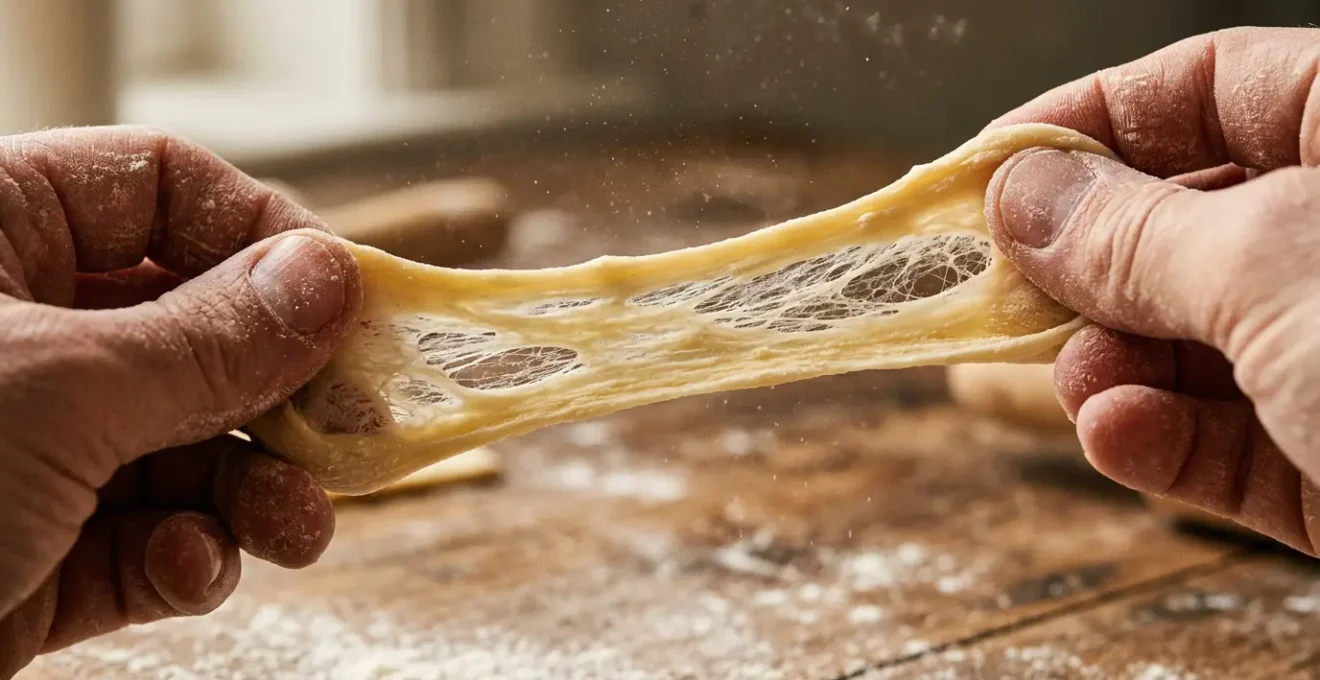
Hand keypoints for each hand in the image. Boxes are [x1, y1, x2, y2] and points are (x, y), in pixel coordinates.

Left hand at [0, 127, 360, 675]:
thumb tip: (329, 279)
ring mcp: (27, 446)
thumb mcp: (58, 392)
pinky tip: (187, 572)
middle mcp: (16, 333)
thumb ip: (209, 338)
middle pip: (198, 329)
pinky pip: (146, 534)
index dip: (266, 237)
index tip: (348, 306)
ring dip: (255, 490)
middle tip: (354, 433)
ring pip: (188, 443)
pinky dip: (185, 557)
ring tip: (296, 530)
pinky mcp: (32, 549)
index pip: (163, 189)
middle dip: (278, 391)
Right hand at [983, 27, 1319, 553]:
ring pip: (1192, 340)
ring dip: (1113, 365)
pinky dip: (1160, 439)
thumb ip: (1136, 232)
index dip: (1084, 123)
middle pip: (1181, 223)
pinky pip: (1227, 436)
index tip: (983, 171)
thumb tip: (1020, 194)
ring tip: (1080, 387)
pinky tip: (1120, 435)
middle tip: (1006, 296)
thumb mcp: (1279, 268)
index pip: (1205, 87)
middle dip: (1087, 266)